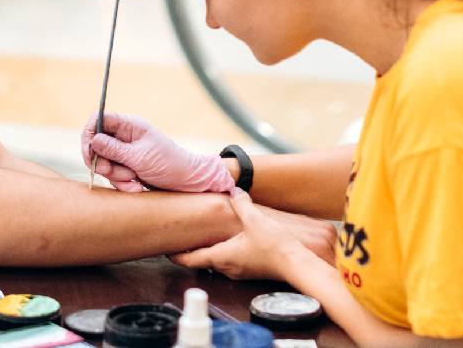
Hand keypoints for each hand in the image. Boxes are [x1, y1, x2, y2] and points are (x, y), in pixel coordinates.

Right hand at [80, 112, 234, 192]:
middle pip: (97, 144)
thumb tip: (92, 139)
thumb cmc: (168, 164)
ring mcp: (125, 152)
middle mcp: (125, 136)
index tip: (89, 152)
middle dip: (102, 162)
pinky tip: (136, 187)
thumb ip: (113, 149)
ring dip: (115, 176)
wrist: (188, 182)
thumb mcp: (139, 157)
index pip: (99, 119)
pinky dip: (122, 183)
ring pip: (104, 162)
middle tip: (110, 172)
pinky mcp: (127, 167)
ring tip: (133, 180)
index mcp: (130, 125)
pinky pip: (113, 175)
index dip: (89, 134)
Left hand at [171, 189, 333, 278]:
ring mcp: (239, 271)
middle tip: (181, 238)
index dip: (176, 256)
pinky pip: (229, 261)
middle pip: (202, 261)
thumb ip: (241, 204)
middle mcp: (227, 267)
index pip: (191, 260)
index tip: (165, 251)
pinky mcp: (249, 270)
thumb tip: (235, 191)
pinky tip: (227, 240)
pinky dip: (222, 252)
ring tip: (202, 237)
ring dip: (208, 251)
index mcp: (222, 256)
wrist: (297, 265)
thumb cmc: (274, 245)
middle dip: (191, 251)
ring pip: (216, 261)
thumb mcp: (254, 219)